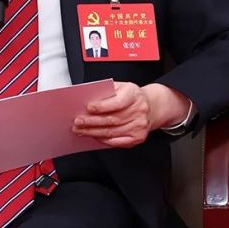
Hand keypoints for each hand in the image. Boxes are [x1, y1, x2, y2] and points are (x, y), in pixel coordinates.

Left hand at [72, 82, 190, 147]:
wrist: (150, 106)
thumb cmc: (131, 96)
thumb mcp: (121, 87)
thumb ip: (106, 91)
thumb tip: (88, 98)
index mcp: (133, 94)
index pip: (117, 102)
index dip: (102, 106)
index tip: (88, 108)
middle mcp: (139, 110)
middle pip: (112, 119)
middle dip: (91, 122)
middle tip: (78, 122)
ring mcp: (139, 125)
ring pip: (112, 132)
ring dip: (93, 132)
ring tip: (81, 130)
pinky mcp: (138, 137)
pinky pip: (117, 141)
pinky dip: (103, 140)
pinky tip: (94, 136)